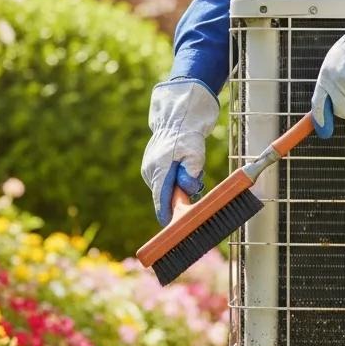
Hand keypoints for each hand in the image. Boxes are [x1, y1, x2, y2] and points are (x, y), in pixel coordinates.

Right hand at [141, 78, 219, 226]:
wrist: (176, 117)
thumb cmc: (187, 135)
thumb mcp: (195, 154)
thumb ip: (191, 173)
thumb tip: (187, 189)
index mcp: (159, 170)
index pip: (161, 201)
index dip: (167, 216)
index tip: (172, 227)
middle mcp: (150, 171)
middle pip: (164, 196)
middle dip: (179, 197)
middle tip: (195, 186)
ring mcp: (149, 169)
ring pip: (165, 188)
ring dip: (177, 187)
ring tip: (190, 169)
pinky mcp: (151, 166)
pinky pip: (164, 180)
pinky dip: (174, 179)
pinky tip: (183, 167)